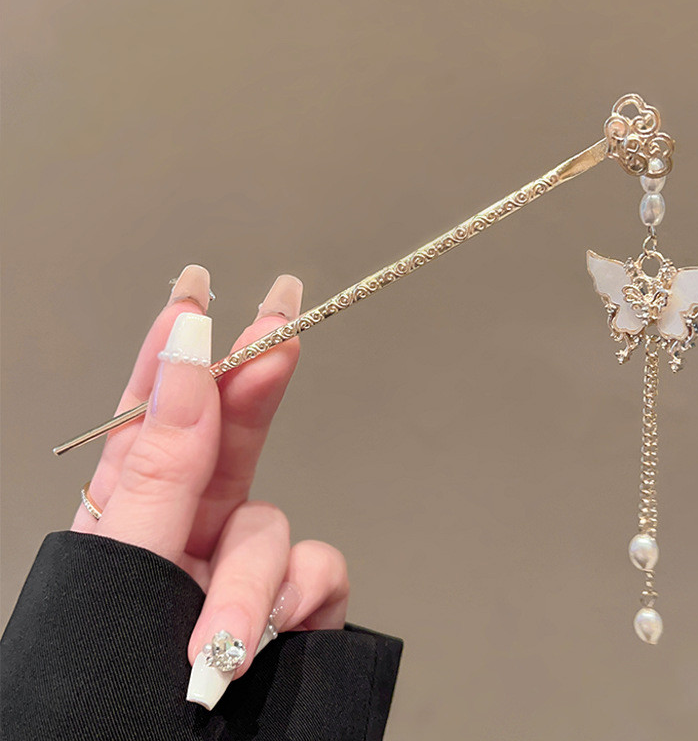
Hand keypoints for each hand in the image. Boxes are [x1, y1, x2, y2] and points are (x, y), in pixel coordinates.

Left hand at [71, 266, 348, 708]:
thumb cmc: (104, 678)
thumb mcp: (125, 561)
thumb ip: (163, 463)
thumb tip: (188, 361)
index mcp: (133, 512)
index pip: (159, 413)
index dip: (178, 349)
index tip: (196, 292)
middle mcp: (193, 528)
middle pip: (234, 433)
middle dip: (256, 372)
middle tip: (279, 310)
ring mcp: (246, 565)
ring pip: (275, 527)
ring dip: (252, 585)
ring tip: (217, 646)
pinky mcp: (296, 602)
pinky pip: (320, 570)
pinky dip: (298, 605)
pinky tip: (274, 638)